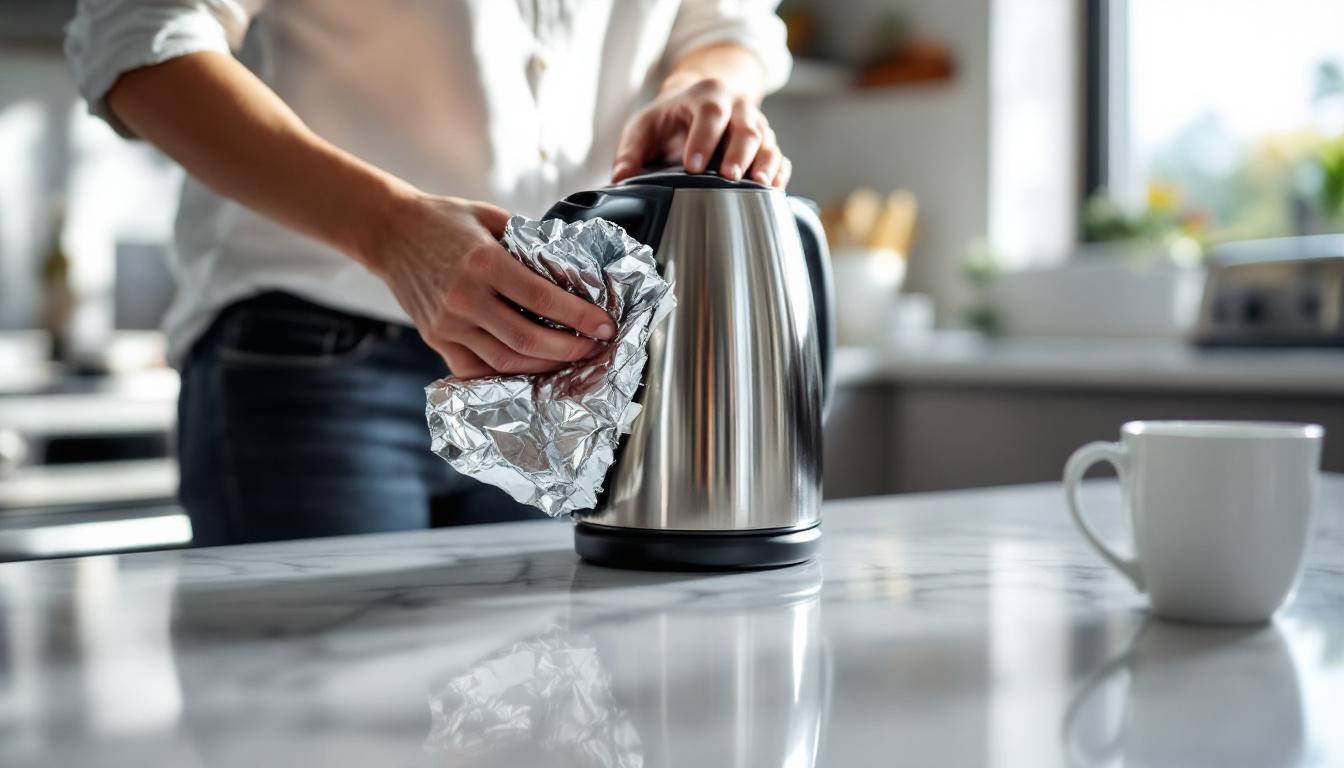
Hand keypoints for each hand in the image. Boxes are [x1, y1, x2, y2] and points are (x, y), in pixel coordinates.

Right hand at [368, 193, 615, 378]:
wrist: (388, 232)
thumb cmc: (442, 220)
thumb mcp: (490, 217)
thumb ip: (528, 243)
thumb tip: (570, 269)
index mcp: (483, 262)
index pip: (542, 298)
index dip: (579, 317)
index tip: (605, 325)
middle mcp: (465, 298)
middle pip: (528, 339)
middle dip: (570, 349)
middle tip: (595, 347)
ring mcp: (448, 323)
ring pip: (505, 360)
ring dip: (544, 365)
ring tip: (570, 358)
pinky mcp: (436, 338)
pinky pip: (476, 369)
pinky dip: (506, 373)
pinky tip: (531, 367)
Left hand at [611, 77, 790, 187]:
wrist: (697, 106)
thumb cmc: (670, 119)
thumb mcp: (644, 127)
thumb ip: (630, 151)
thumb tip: (620, 178)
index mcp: (706, 96)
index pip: (709, 113)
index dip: (703, 140)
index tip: (691, 167)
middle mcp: (737, 107)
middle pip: (745, 127)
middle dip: (738, 153)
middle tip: (728, 177)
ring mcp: (757, 126)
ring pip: (767, 143)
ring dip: (763, 165)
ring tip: (758, 186)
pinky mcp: (768, 146)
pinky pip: (780, 159)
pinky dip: (778, 174)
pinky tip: (772, 191)